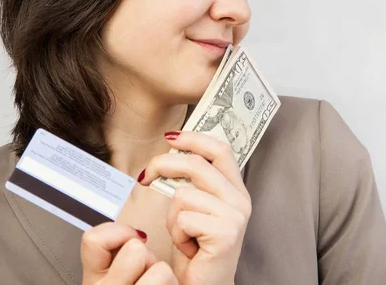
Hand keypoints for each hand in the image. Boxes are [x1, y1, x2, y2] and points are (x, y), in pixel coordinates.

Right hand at [81, 222, 178, 284]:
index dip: (118, 233)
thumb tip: (137, 235)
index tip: (130, 243)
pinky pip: (171, 284)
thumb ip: (119, 254)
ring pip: (161, 270)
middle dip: (148, 257)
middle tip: (146, 275)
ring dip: (165, 276)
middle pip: (136, 250)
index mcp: (93, 283)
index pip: (93, 239)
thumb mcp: (116, 276)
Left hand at [138, 131, 251, 284]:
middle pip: (197, 164)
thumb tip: (171, 155)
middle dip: (164, 165)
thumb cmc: (196, 249)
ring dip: (172, 217)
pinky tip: (188, 247)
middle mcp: (240, 200)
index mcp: (235, 189)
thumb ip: (193, 182)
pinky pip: (183, 217)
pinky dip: (176, 233)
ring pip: (184, 194)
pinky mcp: (225, 233)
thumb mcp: (195, 208)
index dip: (194, 138)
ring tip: (182, 234)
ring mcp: (235, 216)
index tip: (170, 137)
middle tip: (145, 176)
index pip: (220, 150)